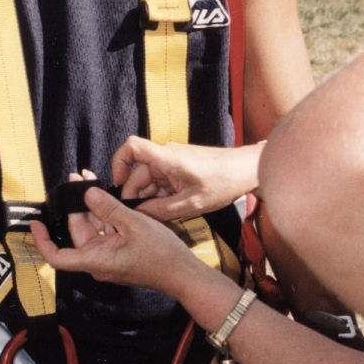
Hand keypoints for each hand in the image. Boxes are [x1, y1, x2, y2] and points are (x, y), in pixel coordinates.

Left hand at [30, 186, 191, 293]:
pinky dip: (104, 215)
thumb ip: (109, 208)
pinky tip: (105, 196)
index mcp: (96, 261)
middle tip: (77, 179)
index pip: (58, 257)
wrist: (183, 274)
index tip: (35, 224)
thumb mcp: (134, 225)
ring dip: (91, 207)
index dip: (42, 241)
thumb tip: (86, 193)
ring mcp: (109, 257)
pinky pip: (106, 232)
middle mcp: (99, 261)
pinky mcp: (120, 253)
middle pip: (77, 233)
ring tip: (89, 180)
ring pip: (93, 229)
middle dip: (75, 206)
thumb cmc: (161, 255)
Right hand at [111, 137, 261, 220]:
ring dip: (150, 197)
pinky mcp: (178, 167)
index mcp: (167, 158)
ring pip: (149, 179)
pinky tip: (168, 209)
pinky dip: (160, 195)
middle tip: (141, 215)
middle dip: (136, 194)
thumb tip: (140, 214)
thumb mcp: (192, 203)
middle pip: (138, 172)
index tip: (118, 182)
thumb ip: (162, 210)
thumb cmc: (224, 182)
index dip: (118, 163)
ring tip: (160, 216)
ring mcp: (172, 161)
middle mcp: (166, 155)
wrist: (245, 170)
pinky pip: (161, 181)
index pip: (132, 147)